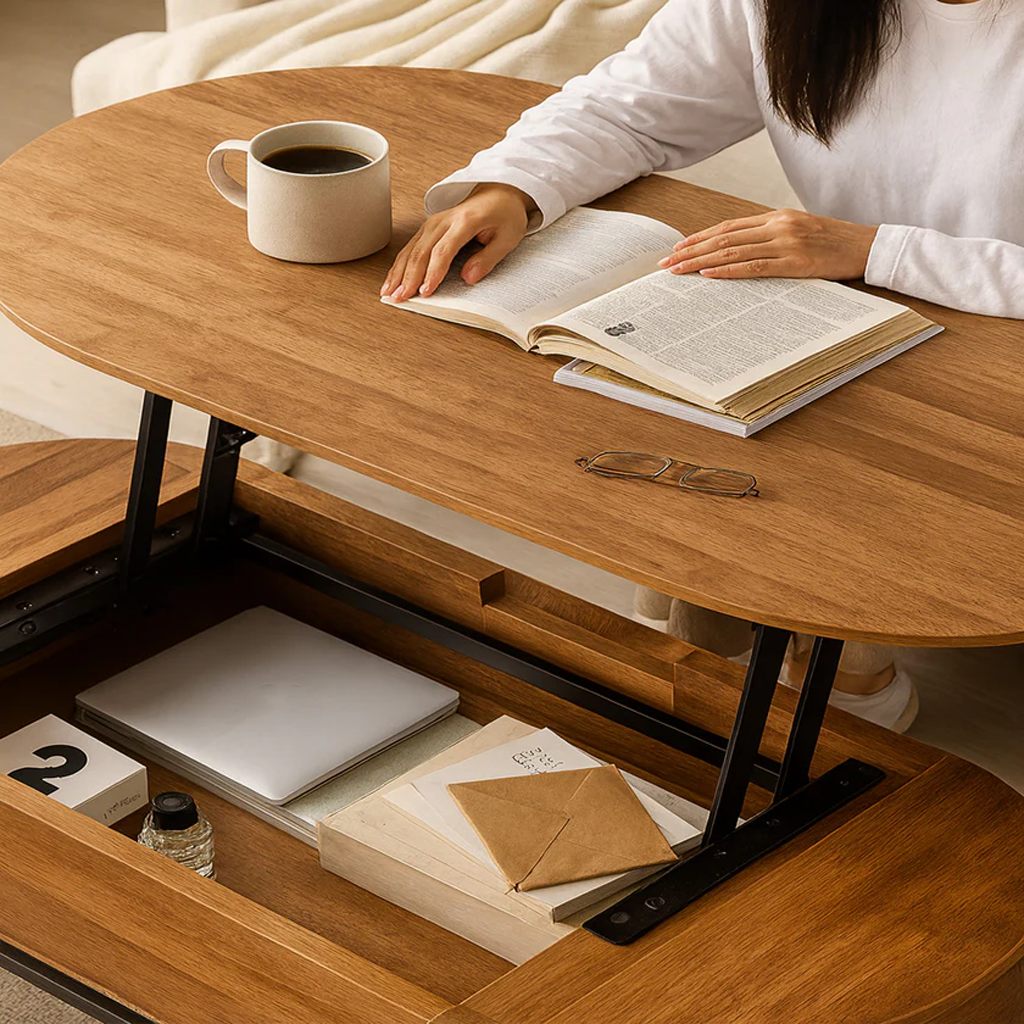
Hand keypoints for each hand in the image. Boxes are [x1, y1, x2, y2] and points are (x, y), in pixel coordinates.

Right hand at [381, 183, 533, 300]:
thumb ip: (488, 259)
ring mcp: (433, 223)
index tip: (426, 292)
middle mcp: (444, 220)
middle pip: (421, 251)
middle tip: (401, 298)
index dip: (433, 273)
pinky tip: (392, 280)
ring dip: (398, 273)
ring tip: (389, 293)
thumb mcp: (508, 238)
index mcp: (465, 221)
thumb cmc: (504, 215)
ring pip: (411, 249)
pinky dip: (399, 265)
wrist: (498, 193)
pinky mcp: (428, 228)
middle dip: (409, 277)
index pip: (443, 250)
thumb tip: (468, 278)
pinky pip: (410, 247)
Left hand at [657, 208, 877, 280]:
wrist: (868, 246)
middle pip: (723, 238)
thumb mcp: (799, 232)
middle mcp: (777, 226)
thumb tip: (739, 251)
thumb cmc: (833, 243)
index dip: (699, 237)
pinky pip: (754, 268)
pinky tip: (708, 276)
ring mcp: (786, 243)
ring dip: (700, 263)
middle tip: (666, 262)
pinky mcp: (796, 262)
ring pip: (733, 252)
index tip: (677, 247)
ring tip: (677, 271)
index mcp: (776, 217)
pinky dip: (728, 272)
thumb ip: (771, 237)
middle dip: (690, 251)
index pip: (728, 226)